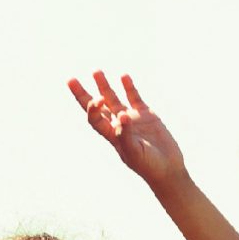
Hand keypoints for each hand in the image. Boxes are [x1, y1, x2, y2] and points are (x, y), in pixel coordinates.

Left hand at [68, 72, 185, 185]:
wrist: (167, 168)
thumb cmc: (149, 165)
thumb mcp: (135, 152)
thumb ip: (126, 135)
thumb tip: (121, 115)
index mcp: (112, 136)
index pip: (95, 119)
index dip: (92, 108)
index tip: (98, 100)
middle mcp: (118, 125)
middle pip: (97, 107)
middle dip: (83, 94)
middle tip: (71, 80)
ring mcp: (131, 118)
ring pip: (114, 98)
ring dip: (104, 86)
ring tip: (96, 71)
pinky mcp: (146, 115)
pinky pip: (135, 98)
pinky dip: (129, 87)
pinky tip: (124, 76)